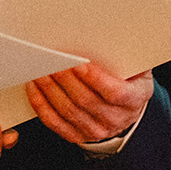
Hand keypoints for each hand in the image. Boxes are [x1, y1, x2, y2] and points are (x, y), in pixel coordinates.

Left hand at [27, 63, 152, 143]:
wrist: (126, 109)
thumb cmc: (129, 79)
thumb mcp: (136, 66)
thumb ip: (125, 53)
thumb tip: (109, 34)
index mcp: (134, 99)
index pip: (114, 92)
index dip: (96, 79)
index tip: (80, 63)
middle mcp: (116, 119)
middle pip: (86, 100)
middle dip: (65, 79)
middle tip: (51, 60)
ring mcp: (96, 131)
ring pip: (68, 111)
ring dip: (50, 89)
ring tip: (40, 70)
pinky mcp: (77, 135)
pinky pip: (55, 122)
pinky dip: (41, 104)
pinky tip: (34, 88)